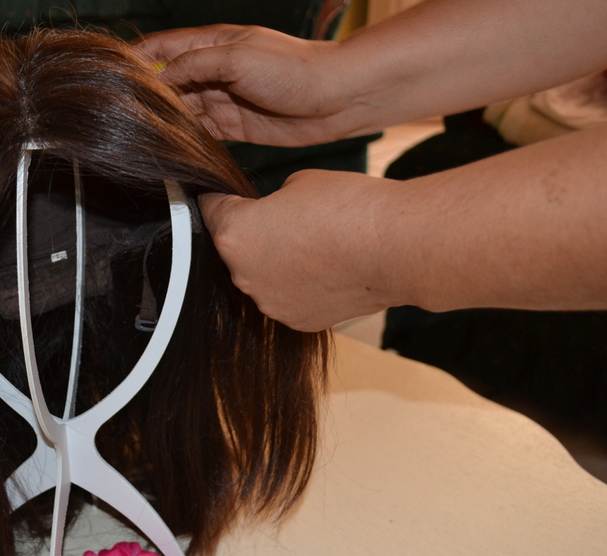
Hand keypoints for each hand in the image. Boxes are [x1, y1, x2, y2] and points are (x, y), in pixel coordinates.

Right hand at [136, 25, 347, 146]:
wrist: (335, 98)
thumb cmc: (294, 68)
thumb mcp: (237, 57)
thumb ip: (195, 64)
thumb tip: (161, 76)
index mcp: (212, 43)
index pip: (162, 48)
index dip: (136, 60)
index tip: (112, 75)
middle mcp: (213, 69)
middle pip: (168, 82)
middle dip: (147, 96)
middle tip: (123, 114)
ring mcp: (223, 97)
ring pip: (182, 109)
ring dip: (165, 120)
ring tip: (142, 133)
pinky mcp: (234, 125)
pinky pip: (200, 131)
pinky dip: (185, 137)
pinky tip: (170, 146)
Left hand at [202, 169, 410, 331]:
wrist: (395, 248)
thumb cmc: (349, 208)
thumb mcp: (299, 182)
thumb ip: (272, 202)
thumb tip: (273, 214)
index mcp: (235, 235)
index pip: (210, 211)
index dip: (220, 198)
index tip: (224, 195)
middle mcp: (244, 276)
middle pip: (235, 250)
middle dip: (254, 234)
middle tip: (285, 219)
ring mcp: (271, 304)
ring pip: (262, 277)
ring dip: (276, 262)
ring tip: (313, 245)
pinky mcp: (298, 321)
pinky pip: (288, 297)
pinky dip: (300, 284)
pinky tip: (326, 269)